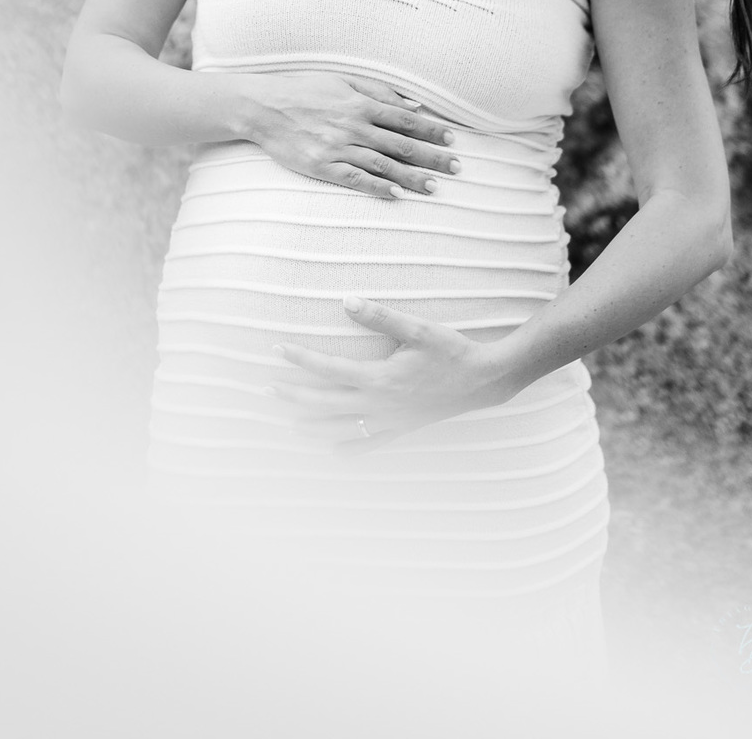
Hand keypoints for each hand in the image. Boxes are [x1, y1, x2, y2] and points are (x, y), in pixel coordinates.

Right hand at [224, 72, 459, 199]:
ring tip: (435, 187)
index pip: (405, 119)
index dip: (431, 130)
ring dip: (412, 177)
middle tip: (457, 168)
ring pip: (383, 165)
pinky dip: (376, 188)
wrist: (262, 107)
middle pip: (401, 145)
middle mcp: (353, 126)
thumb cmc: (303, 89)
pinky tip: (396, 195)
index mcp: (359, 103)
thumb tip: (413, 105)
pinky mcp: (321, 167)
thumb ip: (378, 91)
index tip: (452, 139)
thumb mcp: (342, 79)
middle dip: (432, 157)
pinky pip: (354, 180)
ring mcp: (337, 148)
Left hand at [269, 296, 522, 448]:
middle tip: (267, 390)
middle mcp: (381, 404)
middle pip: (326, 403)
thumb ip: (380, 317)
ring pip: (343, 427)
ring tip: (289, 423)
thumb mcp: (418, 329)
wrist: (484, 381)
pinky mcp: (403, 429)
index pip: (328, 369)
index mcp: (380, 378)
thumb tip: (346, 301)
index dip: (300, 359)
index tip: (277, 348)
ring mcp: (391, 421)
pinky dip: (349, 447)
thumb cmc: (451, 351)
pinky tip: (334, 451)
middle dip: (295, 396)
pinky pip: (370, 443)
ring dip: (314, 424)